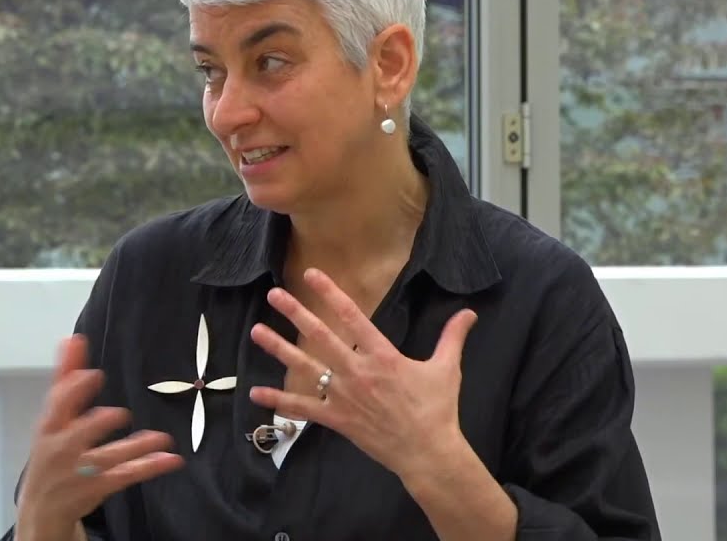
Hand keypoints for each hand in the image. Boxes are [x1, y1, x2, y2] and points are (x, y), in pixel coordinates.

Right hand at [16, 335, 183, 538]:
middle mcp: (61, 449)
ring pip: (109, 458)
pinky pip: (126, 476)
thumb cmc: (50, 452)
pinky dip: (149, 467)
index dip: (74, 391)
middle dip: (96, 426)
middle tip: (119, 414)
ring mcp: (80, 471)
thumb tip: (72, 338)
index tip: (93, 375)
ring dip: (135, 448)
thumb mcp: (53, 417)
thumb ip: (65, 378)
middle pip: (77, 436)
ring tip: (162, 438)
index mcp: (49, 426)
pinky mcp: (97, 488)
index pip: (58, 406)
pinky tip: (171, 459)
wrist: (41, 509)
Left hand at [247, 268, 477, 484]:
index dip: (331, 293)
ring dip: (280, 348)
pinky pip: (304, 408)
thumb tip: (469, 312)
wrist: (428, 453)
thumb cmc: (437, 410)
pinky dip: (280, 401)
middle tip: (274, 295)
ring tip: (256, 331)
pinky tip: (256, 392)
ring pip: (306, 368)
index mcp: (383, 356)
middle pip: (321, 337)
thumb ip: (452, 337)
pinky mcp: (337, 419)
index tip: (312, 274)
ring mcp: (344, 396)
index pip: (353, 317)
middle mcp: (358, 372)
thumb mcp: (446, 368)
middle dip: (296, 313)